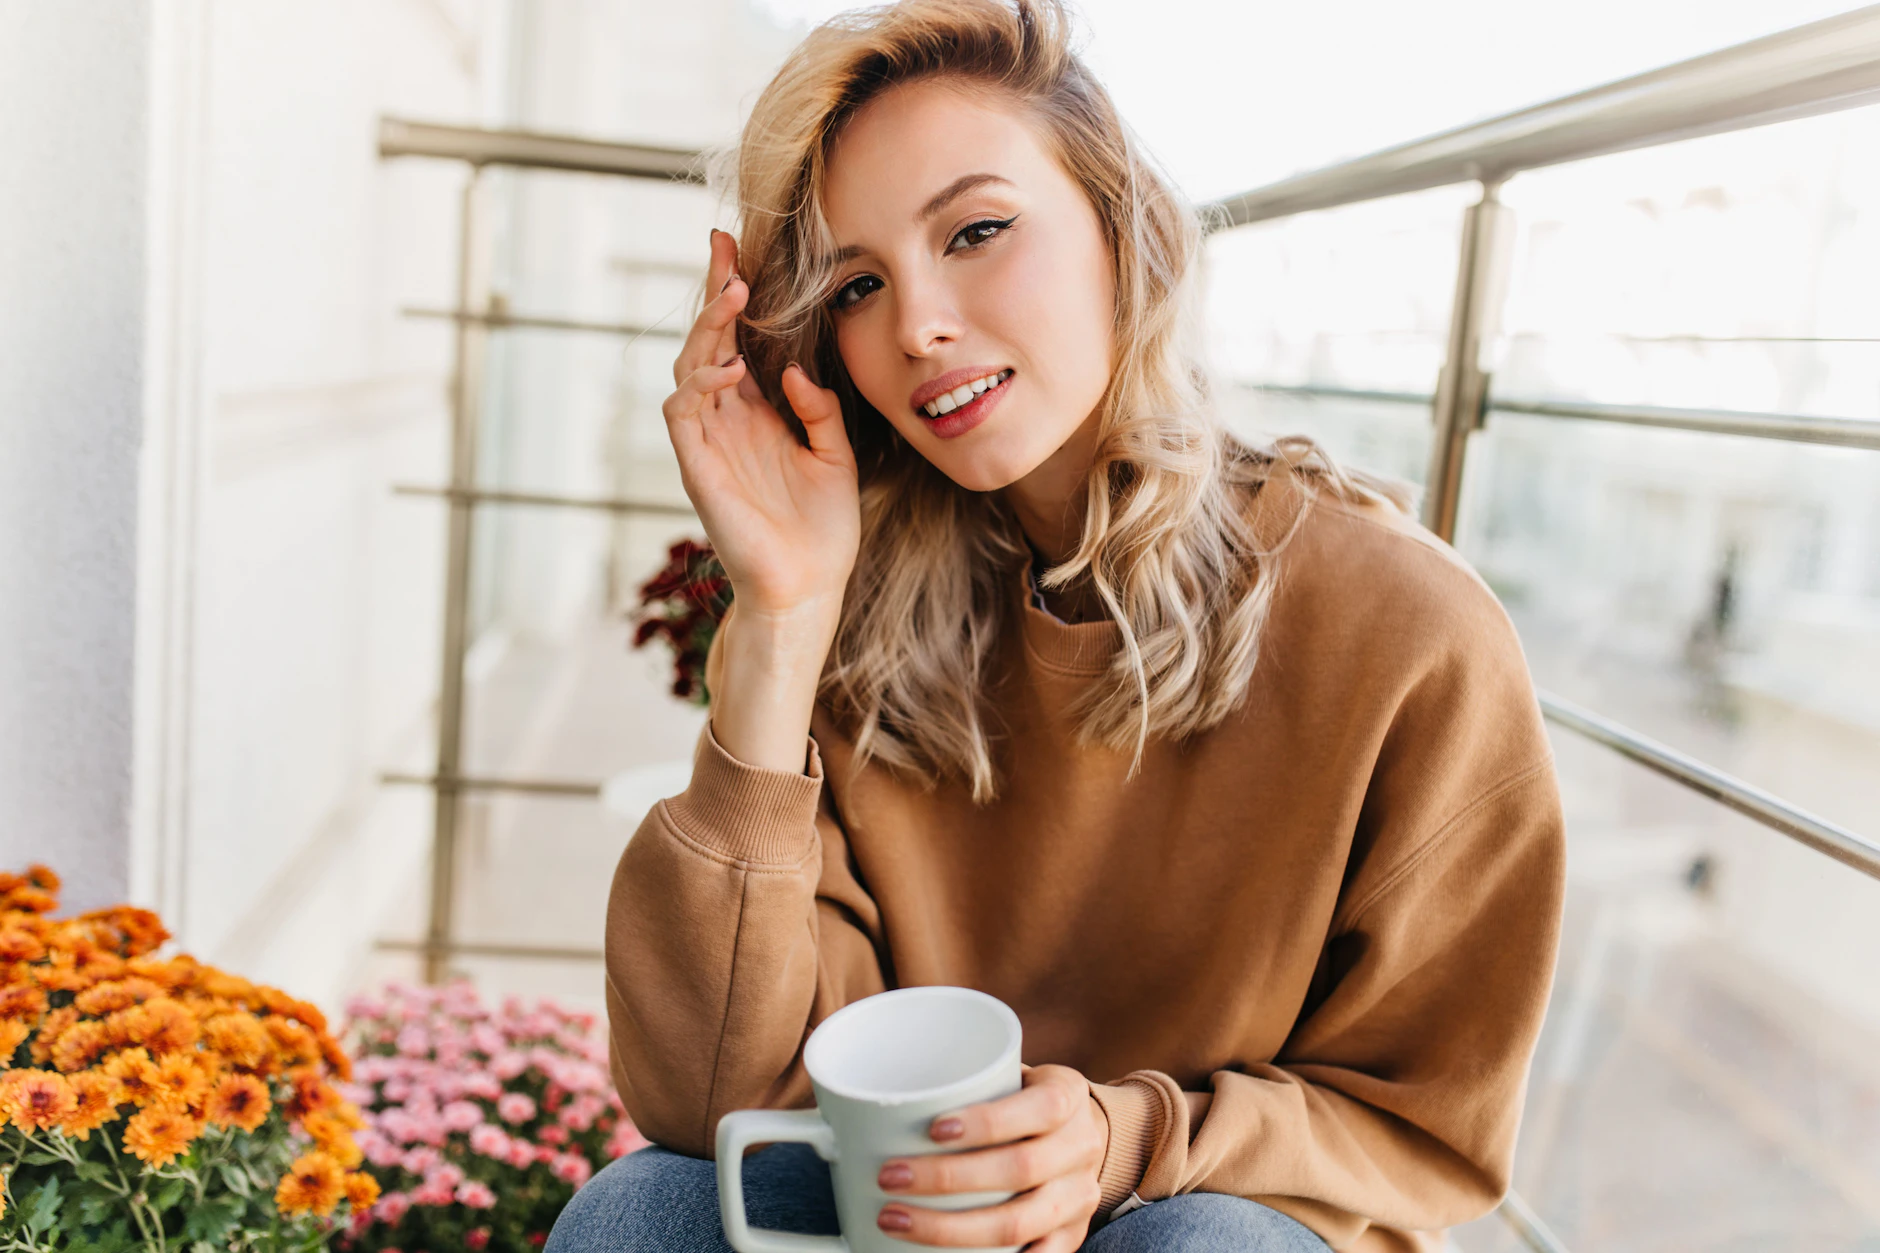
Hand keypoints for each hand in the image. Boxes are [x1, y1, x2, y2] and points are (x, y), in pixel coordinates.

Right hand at [663, 229, 859, 618]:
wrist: (809, 586)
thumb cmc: (822, 530)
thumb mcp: (836, 456)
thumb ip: (820, 410)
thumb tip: (796, 371)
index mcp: (756, 416)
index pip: (737, 343)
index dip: (731, 298)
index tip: (736, 250)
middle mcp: (726, 423)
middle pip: (706, 344)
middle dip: (713, 294)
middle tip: (727, 253)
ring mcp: (707, 443)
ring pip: (688, 368)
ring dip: (707, 330)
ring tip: (734, 297)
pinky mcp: (696, 467)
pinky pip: (683, 412)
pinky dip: (701, 383)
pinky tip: (732, 367)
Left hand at [874, 1064, 1106, 1250]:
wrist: (1081, 1131)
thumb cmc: (1020, 1099)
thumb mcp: (1009, 1074)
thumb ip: (958, 1082)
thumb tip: (849, 1102)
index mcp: (1067, 1095)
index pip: (1039, 1108)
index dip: (987, 1122)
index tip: (932, 1129)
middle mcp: (1080, 1146)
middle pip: (1021, 1170)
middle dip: (948, 1177)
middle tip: (888, 1177)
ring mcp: (1079, 1195)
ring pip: (1018, 1222)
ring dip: (950, 1228)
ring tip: (894, 1219)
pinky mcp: (1071, 1233)